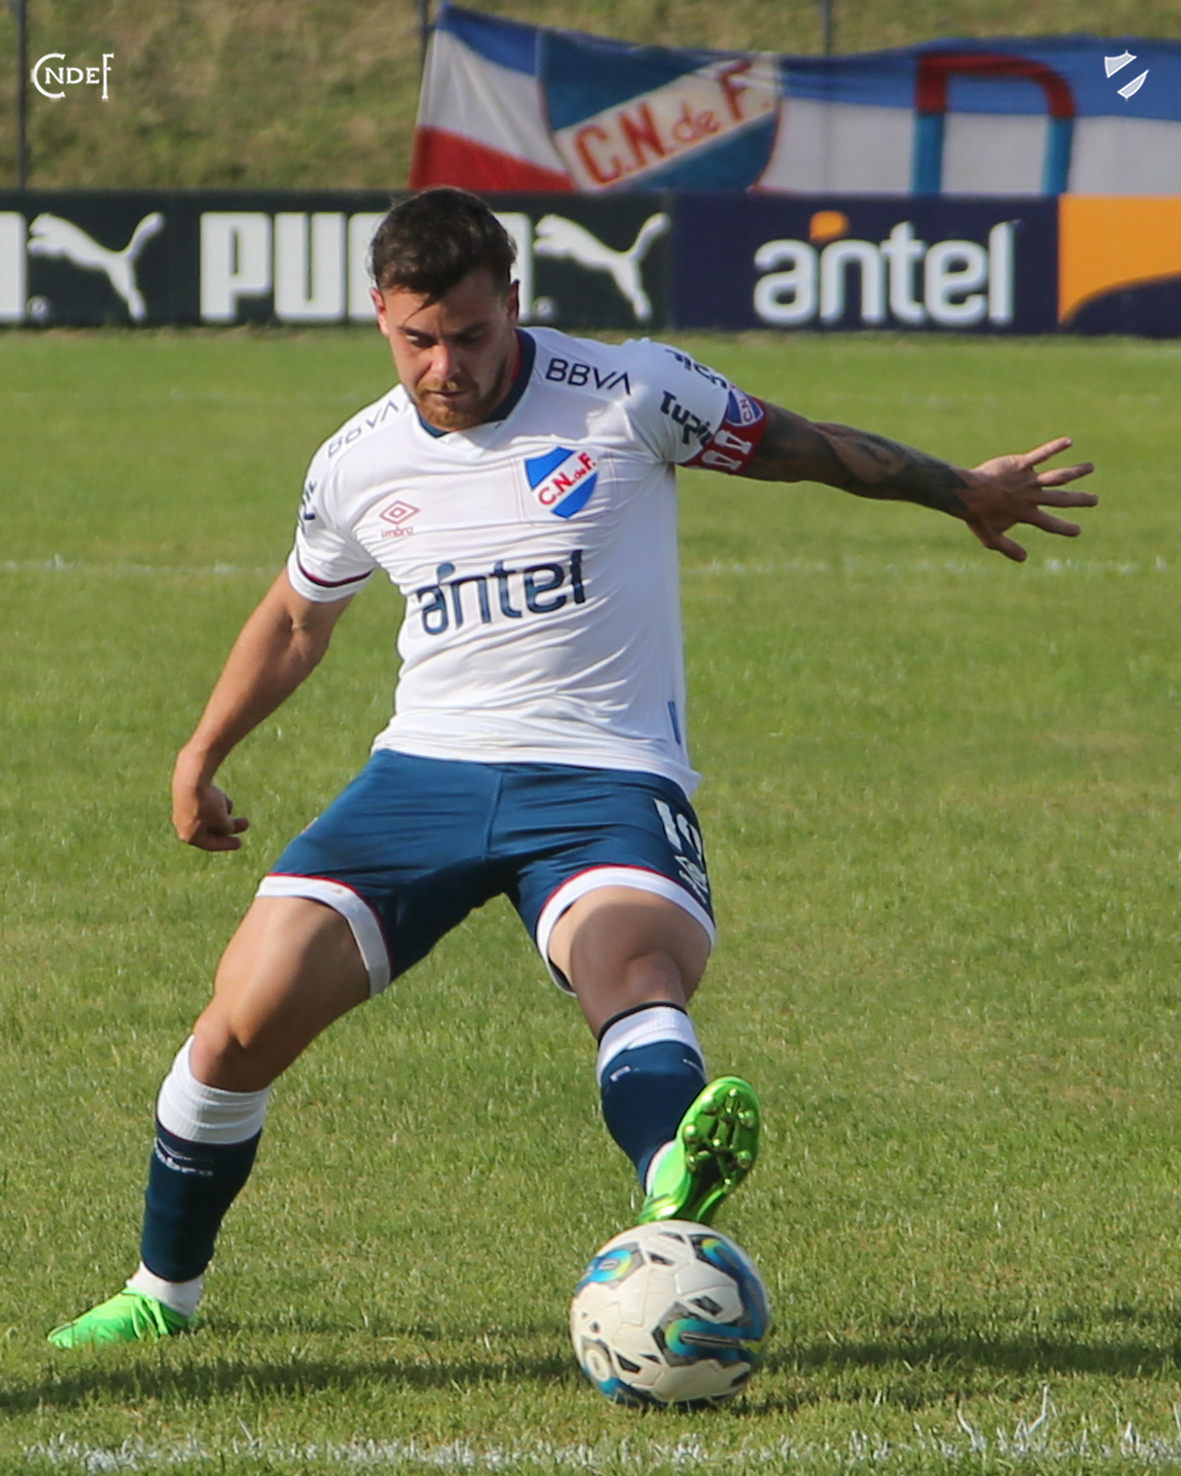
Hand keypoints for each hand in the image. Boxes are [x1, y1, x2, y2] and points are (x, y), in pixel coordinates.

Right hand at [172, 779, 249, 851]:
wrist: (190, 779)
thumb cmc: (207, 804)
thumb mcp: (222, 820)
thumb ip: (227, 827)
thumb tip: (229, 828)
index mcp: (190, 836)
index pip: (211, 844)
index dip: (227, 844)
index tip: (240, 843)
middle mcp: (183, 826)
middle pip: (210, 830)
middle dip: (229, 827)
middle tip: (246, 824)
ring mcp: (182, 811)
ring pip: (208, 816)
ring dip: (222, 812)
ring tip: (230, 804)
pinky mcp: (185, 797)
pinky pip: (204, 805)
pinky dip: (215, 803)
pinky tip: (220, 795)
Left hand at [960, 437, 1096, 561]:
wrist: (966, 493)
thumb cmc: (976, 515)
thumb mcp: (991, 538)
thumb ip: (1008, 548)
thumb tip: (1024, 559)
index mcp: (1026, 514)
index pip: (1050, 524)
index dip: (1064, 528)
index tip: (1078, 531)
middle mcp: (1031, 497)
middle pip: (1060, 499)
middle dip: (1079, 500)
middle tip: (1096, 500)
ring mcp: (1028, 480)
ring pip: (1058, 476)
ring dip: (1076, 472)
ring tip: (1091, 467)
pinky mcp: (1020, 465)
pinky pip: (1041, 455)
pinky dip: (1054, 448)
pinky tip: (1068, 441)